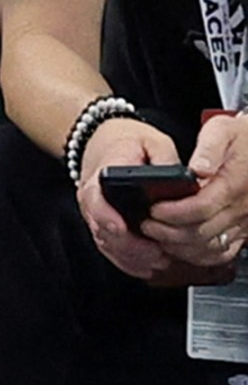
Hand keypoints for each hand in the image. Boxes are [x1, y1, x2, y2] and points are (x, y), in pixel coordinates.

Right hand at [75, 116, 183, 281]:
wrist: (104, 141)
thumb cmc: (127, 142)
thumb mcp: (152, 141)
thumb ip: (165, 158)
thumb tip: (181, 178)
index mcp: (101, 174)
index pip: (95, 198)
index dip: (106, 216)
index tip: (121, 228)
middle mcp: (93, 197)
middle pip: (101, 228)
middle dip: (128, 246)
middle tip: (156, 254)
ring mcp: (95, 213)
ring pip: (105, 242)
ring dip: (130, 256)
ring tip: (157, 261)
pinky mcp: (101, 223)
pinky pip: (108, 247)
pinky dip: (126, 260)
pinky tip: (145, 266)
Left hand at [149, 116, 247, 276]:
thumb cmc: (242, 138)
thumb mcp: (222, 130)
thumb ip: (208, 148)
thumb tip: (198, 169)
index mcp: (233, 184)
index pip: (200, 208)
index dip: (172, 212)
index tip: (153, 209)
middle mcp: (241, 207)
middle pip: (201, 232)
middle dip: (168, 232)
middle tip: (147, 224)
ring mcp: (244, 221)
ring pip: (209, 247)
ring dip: (179, 246)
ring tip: (158, 234)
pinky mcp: (244, 230)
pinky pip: (221, 252)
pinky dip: (198, 254)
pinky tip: (180, 245)